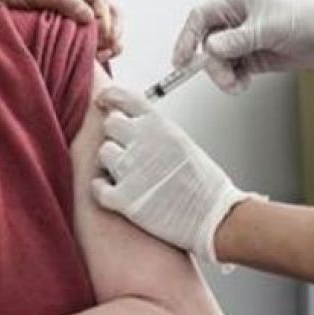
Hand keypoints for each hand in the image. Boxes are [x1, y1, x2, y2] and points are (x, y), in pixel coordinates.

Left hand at [0, 0, 123, 61]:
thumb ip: (65, 0)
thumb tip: (91, 17)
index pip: (101, 1)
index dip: (105, 20)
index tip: (100, 37)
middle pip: (110, 14)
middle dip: (112, 32)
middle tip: (106, 49)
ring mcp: (74, 12)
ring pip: (105, 27)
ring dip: (109, 42)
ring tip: (101, 56)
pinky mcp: (67, 28)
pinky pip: (90, 38)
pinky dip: (97, 48)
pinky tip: (93, 58)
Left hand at [92, 87, 247, 263]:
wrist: (216, 217)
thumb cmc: (205, 184)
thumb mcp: (182, 142)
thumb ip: (156, 130)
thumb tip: (136, 125)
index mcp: (159, 124)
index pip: (122, 97)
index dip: (109, 98)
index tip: (104, 102)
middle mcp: (142, 141)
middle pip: (110, 124)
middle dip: (116, 136)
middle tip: (129, 151)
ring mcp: (131, 169)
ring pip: (103, 154)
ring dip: (112, 164)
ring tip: (131, 176)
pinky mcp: (123, 198)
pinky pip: (97, 187)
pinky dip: (104, 191)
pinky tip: (119, 194)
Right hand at [173, 0, 313, 92]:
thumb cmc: (304, 18)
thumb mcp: (268, 28)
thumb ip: (237, 40)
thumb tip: (210, 48)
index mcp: (236, 3)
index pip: (200, 19)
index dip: (186, 39)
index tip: (181, 61)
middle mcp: (236, 21)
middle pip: (207, 45)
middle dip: (213, 65)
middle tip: (225, 78)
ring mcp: (244, 41)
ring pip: (219, 62)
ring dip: (224, 76)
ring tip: (238, 84)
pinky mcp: (253, 58)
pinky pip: (233, 71)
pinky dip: (234, 81)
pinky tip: (244, 83)